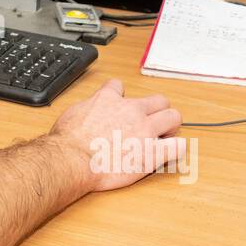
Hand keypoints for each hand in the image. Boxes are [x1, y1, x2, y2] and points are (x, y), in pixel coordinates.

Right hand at [50, 78, 184, 191]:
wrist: (72, 159)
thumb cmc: (67, 142)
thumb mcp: (72, 113)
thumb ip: (86, 109)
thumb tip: (87, 112)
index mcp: (108, 100)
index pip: (119, 86)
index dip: (121, 96)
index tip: (120, 106)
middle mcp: (131, 111)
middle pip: (158, 99)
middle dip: (157, 109)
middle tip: (152, 122)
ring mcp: (145, 130)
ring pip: (173, 116)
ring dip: (170, 125)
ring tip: (165, 136)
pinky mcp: (152, 153)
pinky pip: (178, 146)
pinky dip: (176, 149)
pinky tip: (168, 154)